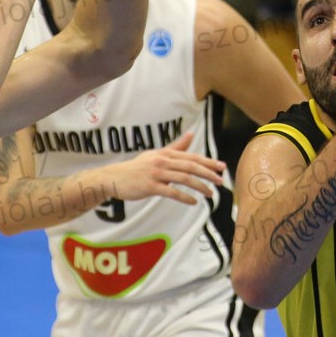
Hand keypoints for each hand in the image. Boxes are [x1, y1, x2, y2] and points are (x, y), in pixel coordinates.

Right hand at [93, 132, 225, 204]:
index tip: (221, 167)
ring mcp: (156, 173)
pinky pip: (171, 192)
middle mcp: (162, 161)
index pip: (191, 156)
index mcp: (166, 154)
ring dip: (199, 186)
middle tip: (220, 180)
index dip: (208, 162)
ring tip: (211, 193)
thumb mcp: (156, 155)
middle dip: (208, 173)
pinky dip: (184, 197)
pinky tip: (194, 202)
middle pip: (190, 166)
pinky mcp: (150, 186)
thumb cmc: (138, 167)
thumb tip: (191, 134)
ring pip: (183, 178)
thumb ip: (175, 147)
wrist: (114, 178)